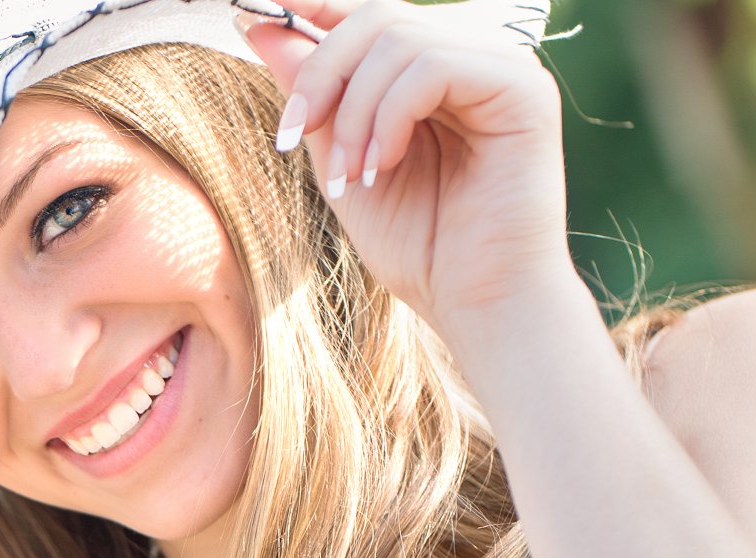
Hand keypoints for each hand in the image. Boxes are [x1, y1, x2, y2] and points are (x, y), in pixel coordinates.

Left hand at [241, 0, 575, 336]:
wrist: (476, 307)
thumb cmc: (419, 247)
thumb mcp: (341, 161)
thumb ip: (314, 97)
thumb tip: (261, 26)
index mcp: (436, 74)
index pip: (371, 16)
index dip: (314, 8)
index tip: (253, 15)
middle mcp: (474, 58)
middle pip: (378, 18)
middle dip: (320, 74)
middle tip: (293, 136)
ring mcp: (504, 68)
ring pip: (400, 39)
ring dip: (355, 113)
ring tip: (353, 178)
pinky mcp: (524, 90)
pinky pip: (433, 66)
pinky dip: (390, 117)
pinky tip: (383, 167)